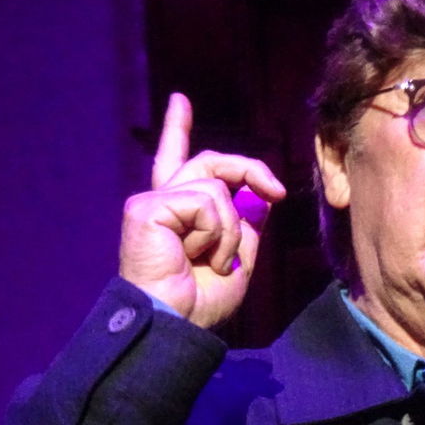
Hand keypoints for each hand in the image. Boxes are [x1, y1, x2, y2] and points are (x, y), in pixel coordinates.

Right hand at [119, 93, 285, 327]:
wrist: (177, 323)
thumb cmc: (200, 301)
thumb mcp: (238, 258)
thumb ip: (246, 223)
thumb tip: (257, 194)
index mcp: (178, 213)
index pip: (179, 161)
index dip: (177, 129)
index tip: (179, 100)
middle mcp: (161, 202)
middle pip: (212, 162)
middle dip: (250, 169)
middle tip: (277, 191)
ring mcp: (152, 202)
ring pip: (216, 187)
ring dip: (229, 230)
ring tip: (213, 261)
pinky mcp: (147, 208)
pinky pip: (205, 202)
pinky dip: (215, 232)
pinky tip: (198, 255)